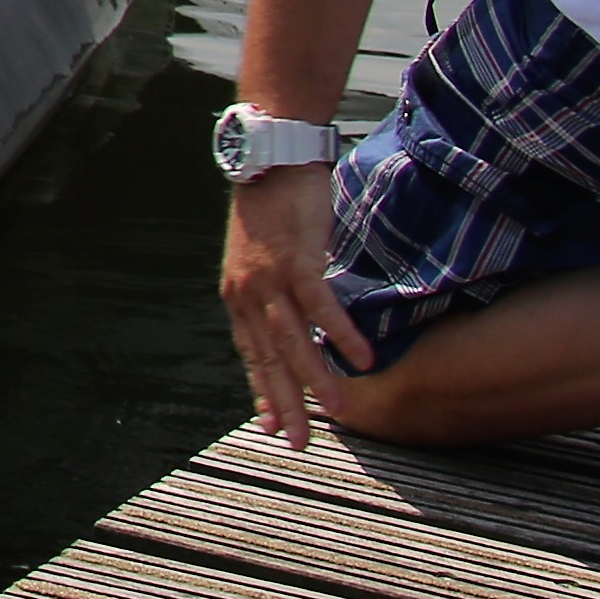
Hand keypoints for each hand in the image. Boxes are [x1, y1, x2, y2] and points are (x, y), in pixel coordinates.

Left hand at [215, 162, 366, 449]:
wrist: (269, 157)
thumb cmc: (273, 207)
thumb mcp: (265, 258)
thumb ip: (276, 293)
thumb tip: (296, 321)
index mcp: (239, 296)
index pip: (251, 355)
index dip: (263, 391)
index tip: (272, 426)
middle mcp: (248, 293)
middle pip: (269, 358)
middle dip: (286, 403)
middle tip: (300, 441)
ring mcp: (270, 278)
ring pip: (293, 340)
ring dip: (317, 379)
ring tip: (340, 412)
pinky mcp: (297, 259)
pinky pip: (321, 305)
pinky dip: (340, 333)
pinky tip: (361, 359)